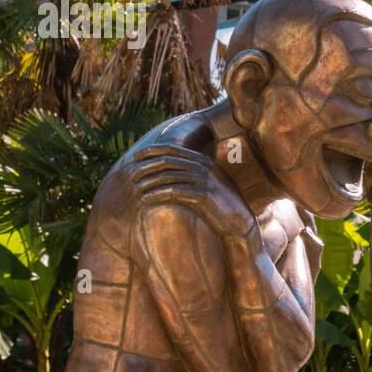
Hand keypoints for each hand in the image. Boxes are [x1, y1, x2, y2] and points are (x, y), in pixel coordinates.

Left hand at [127, 144, 257, 237]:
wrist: (240, 222)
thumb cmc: (221, 206)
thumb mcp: (207, 186)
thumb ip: (191, 176)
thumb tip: (169, 173)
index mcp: (204, 161)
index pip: (173, 149)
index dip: (153, 151)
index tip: (136, 155)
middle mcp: (204, 167)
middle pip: (169, 160)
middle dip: (148, 165)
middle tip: (131, 172)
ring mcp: (205, 180)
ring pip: (170, 176)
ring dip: (151, 181)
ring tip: (136, 188)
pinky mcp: (205, 195)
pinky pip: (176, 191)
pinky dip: (159, 194)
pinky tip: (147, 199)